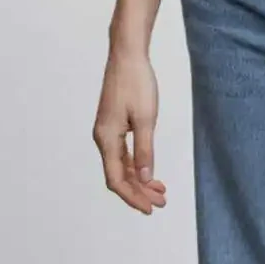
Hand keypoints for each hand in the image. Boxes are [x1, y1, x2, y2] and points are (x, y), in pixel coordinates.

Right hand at [92, 47, 166, 213]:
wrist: (127, 55)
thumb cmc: (136, 83)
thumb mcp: (146, 118)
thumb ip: (144, 150)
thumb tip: (144, 178)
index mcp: (107, 139)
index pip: (116, 179)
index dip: (132, 197)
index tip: (150, 208)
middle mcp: (103, 138)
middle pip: (118, 175)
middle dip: (139, 191)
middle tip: (161, 202)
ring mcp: (107, 131)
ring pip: (121, 164)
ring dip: (139, 179)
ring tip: (160, 190)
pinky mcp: (113, 124)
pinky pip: (123, 152)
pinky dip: (136, 164)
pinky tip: (149, 170)